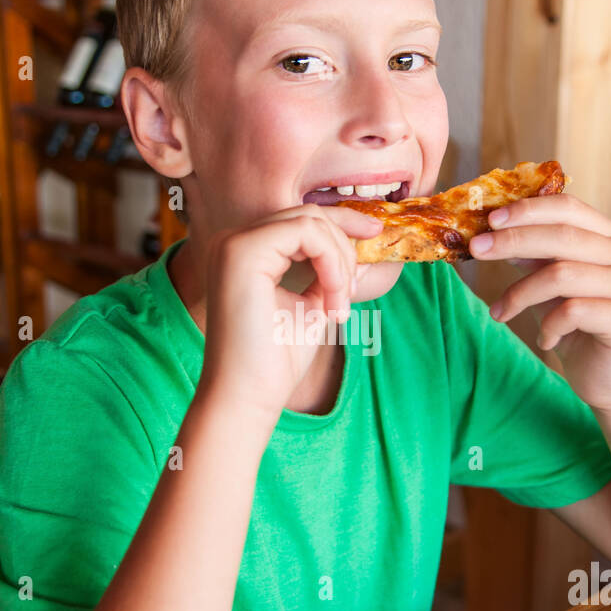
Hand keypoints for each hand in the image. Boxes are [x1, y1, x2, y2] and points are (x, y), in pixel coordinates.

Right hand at [199, 204, 382, 424]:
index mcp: (246, 252)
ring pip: (310, 221)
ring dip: (340, 262)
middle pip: (308, 215)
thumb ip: (325, 272)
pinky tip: (331, 300)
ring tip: (338, 305)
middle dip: (345, 247)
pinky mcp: (242, 252)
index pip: (301, 220)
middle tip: (352, 293)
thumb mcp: (310, 304)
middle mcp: (233, 241)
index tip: (377, 234)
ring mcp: (234, 244)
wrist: (248, 396)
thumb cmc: (276, 360)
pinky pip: (306, 233)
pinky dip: (331, 263)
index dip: (343, 223)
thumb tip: (359, 245)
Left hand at [468, 192, 610, 412]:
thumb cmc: (574, 325)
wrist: (604, 376)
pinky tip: (544, 341)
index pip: (569, 208)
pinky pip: (573, 312)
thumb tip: (495, 231)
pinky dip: (548, 326)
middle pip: (564, 237)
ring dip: (520, 293)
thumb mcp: (547, 283)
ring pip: (563, 275)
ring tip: (500, 312)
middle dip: (514, 241)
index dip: (528, 210)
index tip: (490, 219)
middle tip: (476, 249)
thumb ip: (532, 256)